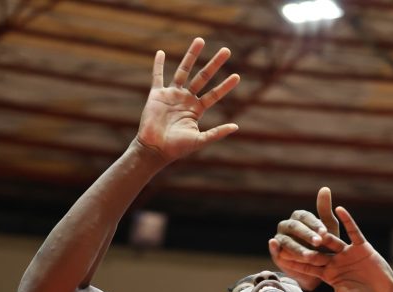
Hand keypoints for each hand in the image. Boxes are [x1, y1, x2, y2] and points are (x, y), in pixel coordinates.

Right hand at [135, 37, 239, 162]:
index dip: (225, 86)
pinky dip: (158, 65)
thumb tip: (236, 126)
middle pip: (203, 77)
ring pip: (183, 71)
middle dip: (214, 64)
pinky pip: (158, 76)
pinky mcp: (157, 95)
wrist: (155, 150)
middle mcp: (186, 99)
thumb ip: (217, 133)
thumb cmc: (177, 148)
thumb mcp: (200, 140)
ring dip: (191, 56)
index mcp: (196, 109)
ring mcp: (172, 95)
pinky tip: (160, 52)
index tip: (237, 76)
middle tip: (227, 50)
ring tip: (200, 40)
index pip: (214, 94)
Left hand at [269, 187, 392, 291]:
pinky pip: (353, 232)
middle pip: (317, 252)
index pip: (308, 267)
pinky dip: (348, 220)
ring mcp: (348, 253)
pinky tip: (339, 209)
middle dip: (304, 247)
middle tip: (289, 236)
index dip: (295, 262)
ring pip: (333, 241)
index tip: (280, 256)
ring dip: (323, 234)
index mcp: (328, 274)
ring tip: (311, 226)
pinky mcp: (362, 247)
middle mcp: (336, 261)